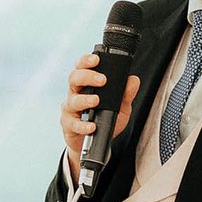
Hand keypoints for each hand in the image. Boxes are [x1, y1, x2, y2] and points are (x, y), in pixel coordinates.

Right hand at [60, 53, 139, 182]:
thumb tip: (133, 80)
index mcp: (86, 85)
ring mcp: (70, 109)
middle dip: (87, 76)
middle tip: (102, 80)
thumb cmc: (105, 120)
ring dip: (84, 99)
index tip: (96, 59)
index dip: (86, 61)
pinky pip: (73, 124)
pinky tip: (91, 126)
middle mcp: (75, 94)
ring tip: (96, 100)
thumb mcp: (120, 107)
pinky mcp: (68, 125)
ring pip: (72, 100)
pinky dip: (82, 125)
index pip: (82, 67)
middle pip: (74, 78)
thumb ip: (126, 94)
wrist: (94, 143)